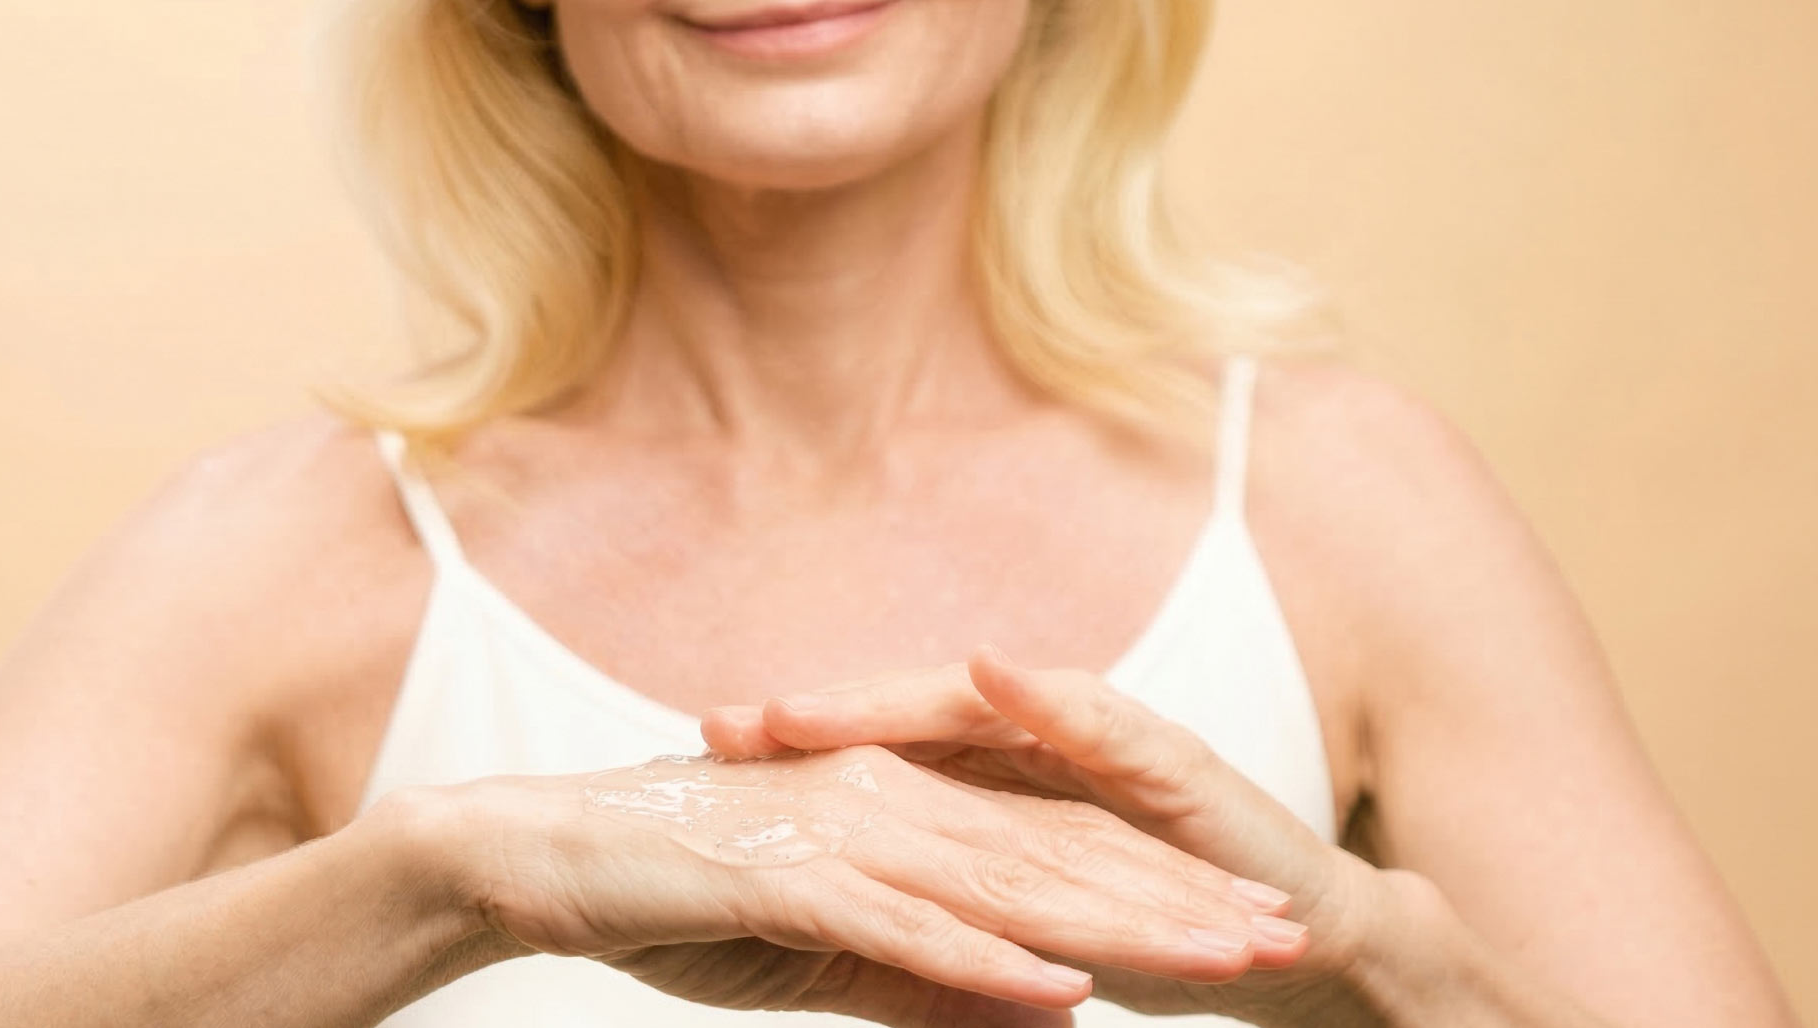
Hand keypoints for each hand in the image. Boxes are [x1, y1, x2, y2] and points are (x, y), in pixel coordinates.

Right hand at [435, 743, 1309, 1027]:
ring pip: (1006, 883)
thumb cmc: (676, 898)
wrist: (539, 853)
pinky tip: (1055, 984)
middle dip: (1173, 901)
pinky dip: (982, 953)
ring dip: (1114, 924)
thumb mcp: (824, 953)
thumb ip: (927, 972)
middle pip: (1056, 862)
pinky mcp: (789, 875)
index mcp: (901, 810)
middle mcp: (890, 803)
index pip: (1051, 855)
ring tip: (1211, 958)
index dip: (1153, 890)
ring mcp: (843, 834)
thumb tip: (1039, 1003)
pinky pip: (901, 922)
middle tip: (1276, 936)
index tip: (1241, 928)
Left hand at [701, 648, 1425, 1024]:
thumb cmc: (1159, 932)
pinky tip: (988, 678)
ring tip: (816, 706)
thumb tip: (845, 924)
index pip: (896, 755)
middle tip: (729, 723)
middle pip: (921, 718)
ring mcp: (1111, 747)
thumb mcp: (1032, 933)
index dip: (807, 749)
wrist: (1310, 940)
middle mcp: (1051, 751)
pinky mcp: (1177, 765)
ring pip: (994, 707)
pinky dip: (1047, 698)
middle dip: (827, 717)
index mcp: (1012, 785)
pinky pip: (1106, 724)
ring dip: (904, 700)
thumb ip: (949, 924)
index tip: (709, 752)